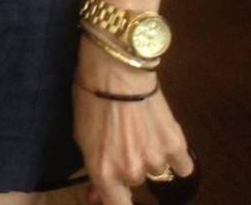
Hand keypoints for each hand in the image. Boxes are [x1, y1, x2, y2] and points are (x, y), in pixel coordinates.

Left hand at [75, 46, 195, 204]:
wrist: (115, 71)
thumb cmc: (89, 99)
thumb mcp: (81, 136)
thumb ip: (94, 169)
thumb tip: (97, 196)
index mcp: (104, 172)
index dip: (114, 200)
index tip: (114, 193)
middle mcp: (131, 172)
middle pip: (133, 182)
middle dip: (127, 166)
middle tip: (121, 140)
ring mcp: (156, 161)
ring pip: (156, 172)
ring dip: (150, 158)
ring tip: (140, 132)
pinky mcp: (176, 146)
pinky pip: (182, 166)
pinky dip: (175, 157)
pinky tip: (164, 141)